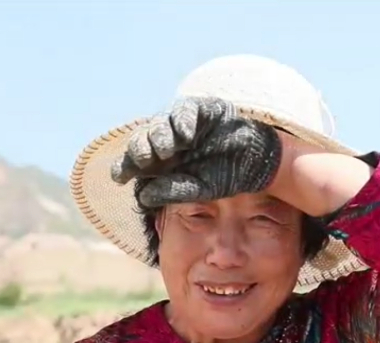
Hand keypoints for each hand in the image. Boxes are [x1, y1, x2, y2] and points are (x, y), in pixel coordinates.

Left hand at [110, 97, 281, 207]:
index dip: (125, 166)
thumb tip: (144, 196)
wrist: (259, 163)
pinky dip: (182, 119)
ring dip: (160, 134)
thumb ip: (173, 191)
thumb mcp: (199, 189)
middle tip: (146, 160)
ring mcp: (184, 124)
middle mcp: (169, 141)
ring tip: (167, 150)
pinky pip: (185, 108)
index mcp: (164, 162)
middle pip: (143, 139)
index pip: (136, 161)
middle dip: (140, 148)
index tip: (121, 177)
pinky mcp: (202, 109)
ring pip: (161, 122)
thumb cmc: (227, 177)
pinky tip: (186, 133)